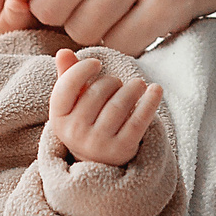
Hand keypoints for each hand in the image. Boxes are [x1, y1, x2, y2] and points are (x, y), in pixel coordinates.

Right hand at [48, 48, 161, 165]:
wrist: (100, 164)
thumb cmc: (86, 124)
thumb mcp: (73, 106)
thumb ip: (68, 78)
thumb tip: (63, 51)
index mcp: (59, 120)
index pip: (66, 87)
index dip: (82, 70)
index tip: (96, 63)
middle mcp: (75, 133)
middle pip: (98, 93)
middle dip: (112, 82)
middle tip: (119, 84)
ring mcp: (98, 144)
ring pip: (119, 104)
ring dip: (133, 88)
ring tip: (138, 85)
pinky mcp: (122, 149)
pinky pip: (139, 120)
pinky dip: (150, 102)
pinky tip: (156, 90)